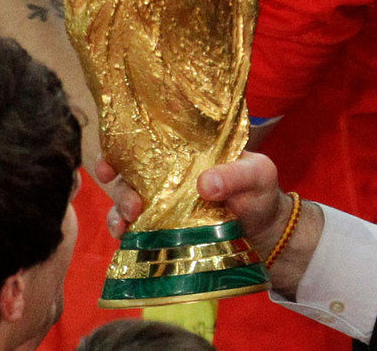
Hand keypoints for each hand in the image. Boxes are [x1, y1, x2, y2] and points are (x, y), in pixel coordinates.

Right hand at [96, 152, 289, 243]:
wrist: (266, 231)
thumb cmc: (261, 192)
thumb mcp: (258, 175)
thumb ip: (236, 175)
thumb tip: (204, 185)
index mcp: (189, 151)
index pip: (151, 139)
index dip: (123, 145)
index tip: (110, 161)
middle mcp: (171, 172)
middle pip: (132, 172)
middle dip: (121, 186)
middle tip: (133, 204)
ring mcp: (165, 200)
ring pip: (129, 199)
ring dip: (120, 210)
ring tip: (127, 223)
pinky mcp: (164, 226)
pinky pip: (136, 225)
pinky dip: (125, 230)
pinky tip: (124, 236)